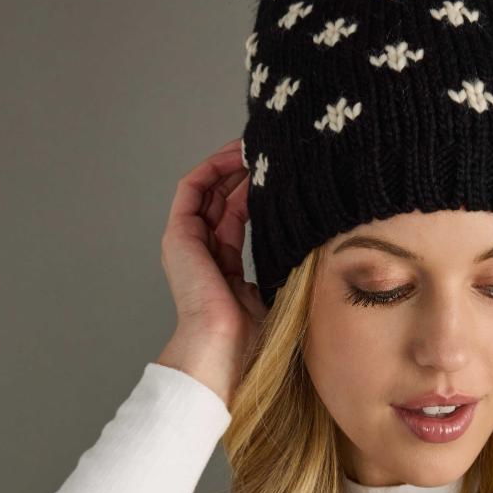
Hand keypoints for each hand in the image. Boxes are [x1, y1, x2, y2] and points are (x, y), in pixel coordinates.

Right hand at [156, 138, 267, 405]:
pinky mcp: (178, 234)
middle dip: (245, 173)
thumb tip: (313, 244)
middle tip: (272, 154)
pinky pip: (191, 188)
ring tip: (256, 148)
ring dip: (230, 164)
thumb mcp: (275, 287)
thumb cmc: (251, 331)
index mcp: (223, 264)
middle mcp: (203, 248)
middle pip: (222, 197)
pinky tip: (236, 156)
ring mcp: (188, 240)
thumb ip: (282, 263)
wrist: (222, 345)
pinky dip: (212, 168)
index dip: (257, 193)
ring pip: (208, 188)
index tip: (283, 176)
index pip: (239, 216)